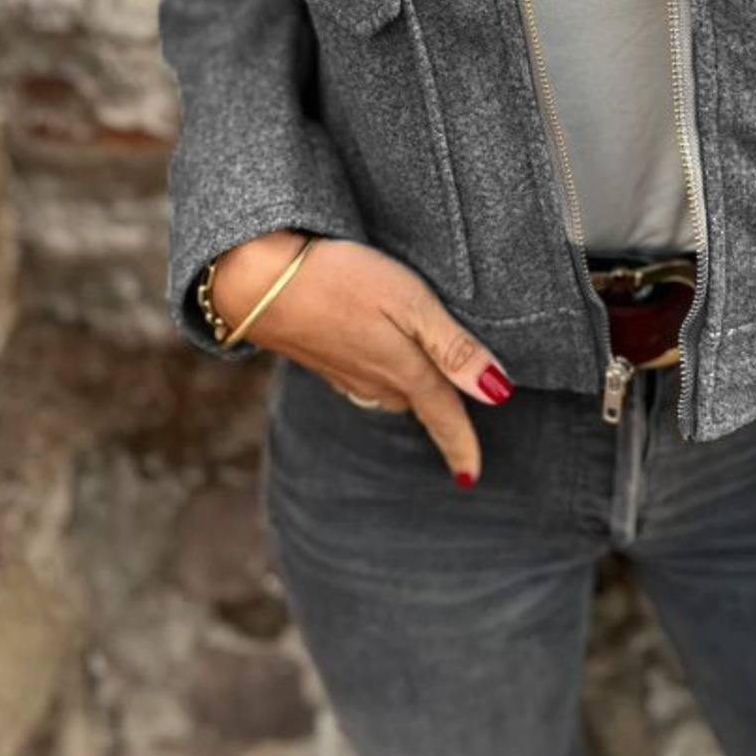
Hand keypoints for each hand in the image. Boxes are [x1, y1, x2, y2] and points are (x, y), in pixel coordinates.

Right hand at [212, 233, 514, 485]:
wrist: (258, 281)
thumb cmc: (341, 281)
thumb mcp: (411, 303)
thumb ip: (453, 347)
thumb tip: (498, 391)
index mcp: (403, 371)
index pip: (444, 415)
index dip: (462, 444)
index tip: (472, 474)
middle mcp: (374, 381)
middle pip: (418, 401)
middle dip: (437, 405)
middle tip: (458, 401)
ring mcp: (342, 372)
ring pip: (387, 389)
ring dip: (406, 385)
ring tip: (421, 374)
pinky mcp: (320, 357)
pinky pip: (360, 376)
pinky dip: (377, 370)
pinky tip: (373, 350)